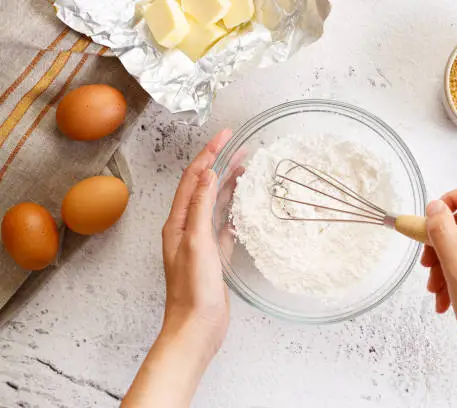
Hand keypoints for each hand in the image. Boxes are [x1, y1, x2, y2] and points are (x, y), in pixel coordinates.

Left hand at [123, 130, 242, 407]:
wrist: (196, 326)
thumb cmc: (192, 289)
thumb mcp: (196, 243)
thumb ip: (200, 208)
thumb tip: (207, 174)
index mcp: (178, 222)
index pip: (193, 178)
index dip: (209, 153)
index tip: (225, 135)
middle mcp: (187, 227)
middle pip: (204, 186)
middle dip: (220, 163)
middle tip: (241, 146)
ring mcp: (201, 241)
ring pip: (215, 204)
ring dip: (228, 184)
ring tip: (246, 168)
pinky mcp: (214, 255)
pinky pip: (224, 225)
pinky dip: (233, 211)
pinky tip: (243, 206)